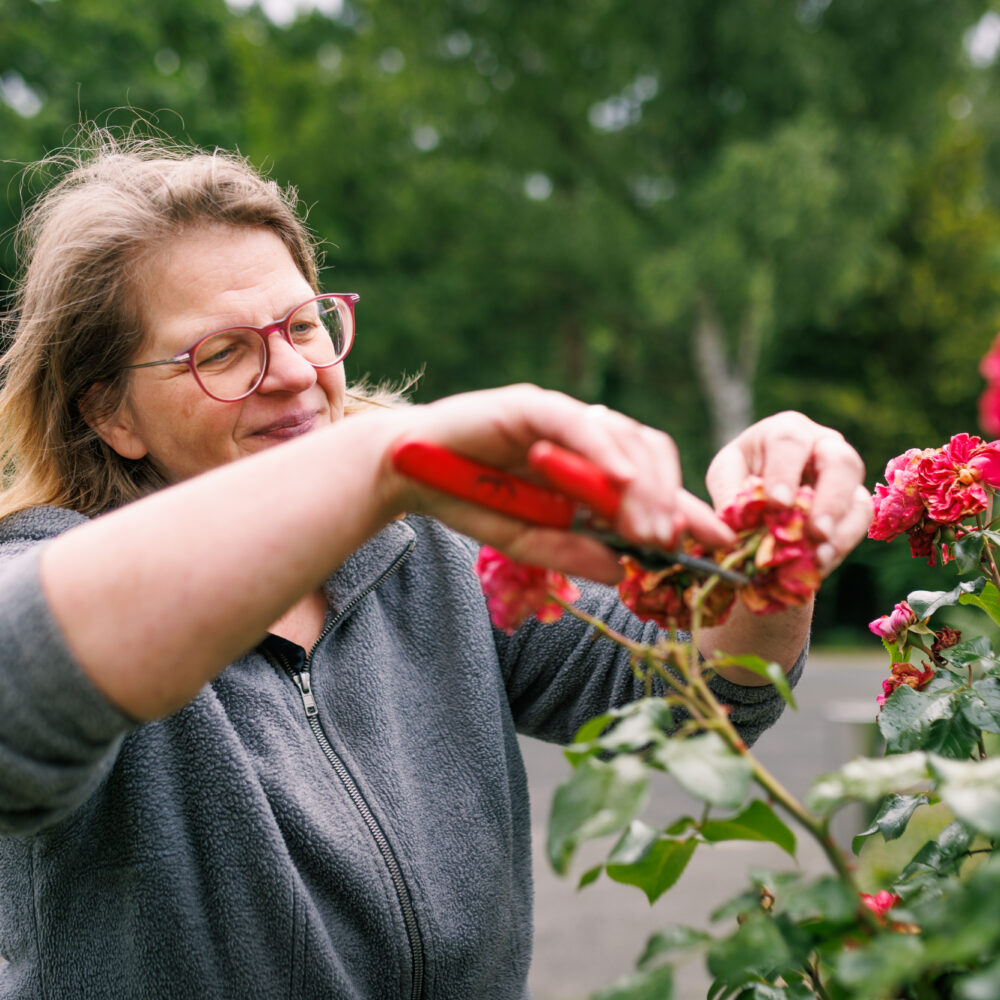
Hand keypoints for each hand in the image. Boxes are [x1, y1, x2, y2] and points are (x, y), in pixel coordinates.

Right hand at [384, 385, 734, 582]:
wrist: (405, 472)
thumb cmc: (469, 501)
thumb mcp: (528, 543)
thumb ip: (573, 555)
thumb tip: (624, 571)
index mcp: (590, 469)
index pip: (652, 485)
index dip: (688, 511)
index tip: (720, 544)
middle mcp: (585, 438)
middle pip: (650, 456)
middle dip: (668, 501)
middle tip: (671, 543)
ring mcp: (562, 417)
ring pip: (624, 438)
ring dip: (642, 486)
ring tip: (650, 528)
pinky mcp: (532, 404)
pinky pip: (578, 423)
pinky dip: (602, 450)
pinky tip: (620, 482)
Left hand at [705, 410, 871, 574]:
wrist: (762, 483)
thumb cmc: (742, 471)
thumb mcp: (726, 474)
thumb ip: (728, 493)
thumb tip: (735, 526)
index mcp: (787, 431)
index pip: (790, 443)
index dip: (785, 473)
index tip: (777, 504)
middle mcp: (824, 446)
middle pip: (841, 463)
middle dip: (830, 501)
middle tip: (816, 533)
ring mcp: (845, 477)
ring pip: (858, 498)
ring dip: (841, 531)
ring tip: (819, 558)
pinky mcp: (855, 504)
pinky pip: (858, 525)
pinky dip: (840, 547)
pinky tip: (820, 564)